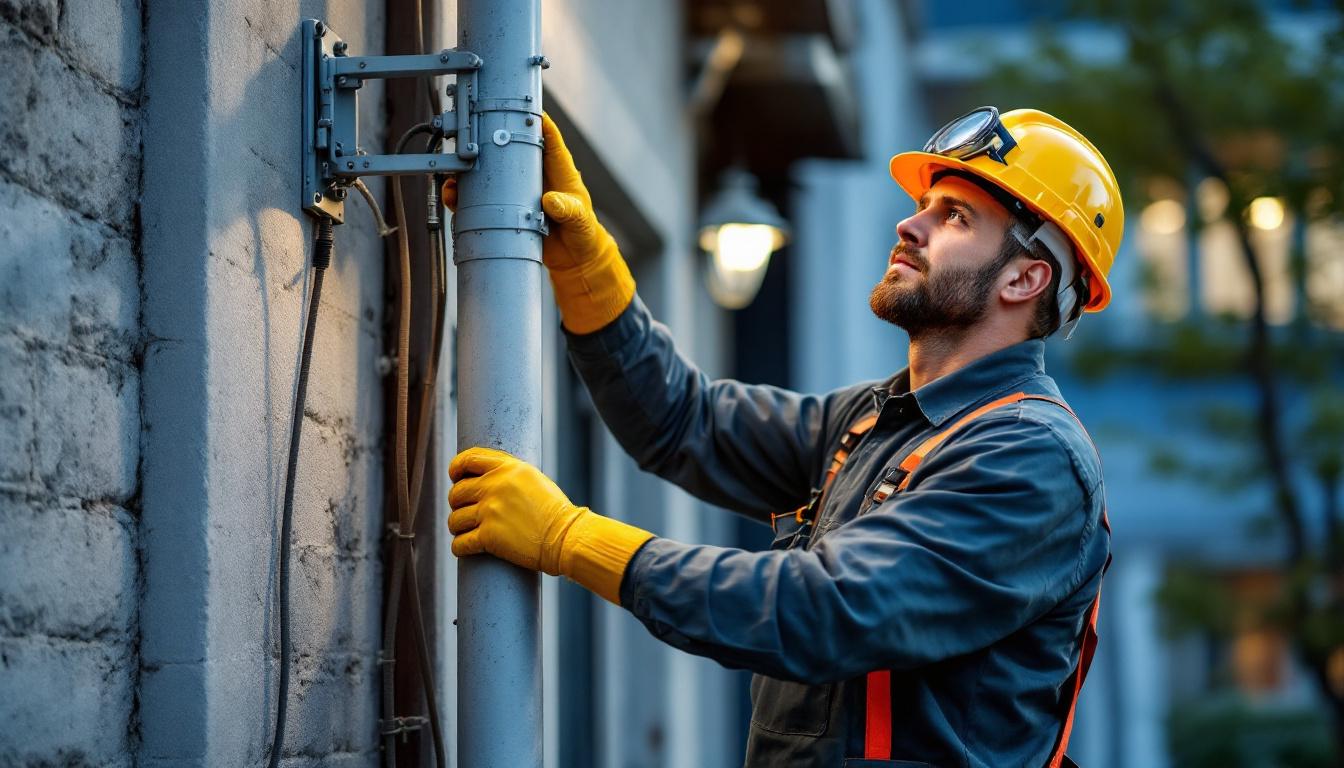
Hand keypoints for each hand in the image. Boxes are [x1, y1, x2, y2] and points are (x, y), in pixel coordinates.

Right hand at [441, 114, 635, 333]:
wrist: (574, 260)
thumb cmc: (583, 234)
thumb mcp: (580, 221)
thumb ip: (569, 211)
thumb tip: (550, 201)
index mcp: (559, 170)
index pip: (548, 137)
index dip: (536, 119)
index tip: (520, 107)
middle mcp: (535, 175)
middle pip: (510, 149)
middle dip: (489, 141)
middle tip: (471, 139)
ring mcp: (518, 191)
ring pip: (490, 172)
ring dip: (470, 172)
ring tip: (456, 178)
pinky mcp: (506, 209)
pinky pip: (482, 199)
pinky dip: (466, 198)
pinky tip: (455, 199)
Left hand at [447, 446, 583, 574]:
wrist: (566, 537)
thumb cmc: (555, 512)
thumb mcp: (534, 480)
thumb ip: (509, 476)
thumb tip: (484, 480)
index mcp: (507, 468)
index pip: (469, 459)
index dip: (456, 468)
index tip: (455, 477)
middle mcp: (495, 486)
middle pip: (457, 492)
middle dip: (457, 503)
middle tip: (465, 511)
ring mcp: (490, 511)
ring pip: (455, 519)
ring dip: (457, 527)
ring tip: (465, 531)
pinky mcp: (489, 537)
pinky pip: (460, 543)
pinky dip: (459, 547)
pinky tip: (465, 548)